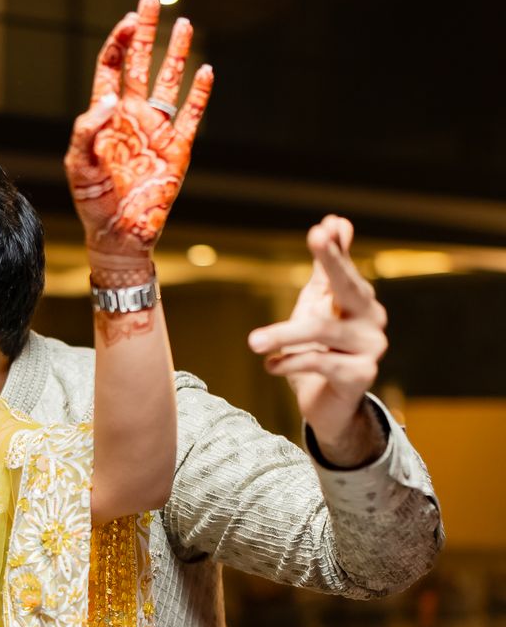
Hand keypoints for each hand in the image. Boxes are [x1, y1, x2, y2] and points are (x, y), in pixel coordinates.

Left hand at [65, 0, 213, 265]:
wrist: (119, 236)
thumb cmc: (93, 203)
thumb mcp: (79, 166)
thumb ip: (87, 131)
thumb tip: (108, 102)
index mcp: (105, 116)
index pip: (111, 67)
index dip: (118, 42)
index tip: (128, 22)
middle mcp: (132, 116)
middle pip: (140, 62)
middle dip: (145, 30)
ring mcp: (156, 131)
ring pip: (168, 82)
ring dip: (176, 53)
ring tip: (185, 22)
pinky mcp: (178, 150)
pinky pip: (192, 116)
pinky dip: (200, 94)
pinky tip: (206, 70)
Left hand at [248, 216, 388, 460]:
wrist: (328, 405)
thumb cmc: (321, 352)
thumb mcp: (318, 307)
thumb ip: (327, 269)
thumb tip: (335, 221)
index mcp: (360, 300)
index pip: (345, 269)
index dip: (335, 249)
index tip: (324, 226)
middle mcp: (372, 320)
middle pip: (350, 287)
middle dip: (332, 261)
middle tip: (316, 236)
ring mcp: (371, 349)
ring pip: (323, 331)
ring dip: (284, 334)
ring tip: (253, 342)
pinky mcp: (361, 377)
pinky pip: (320, 363)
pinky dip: (290, 362)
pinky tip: (270, 366)